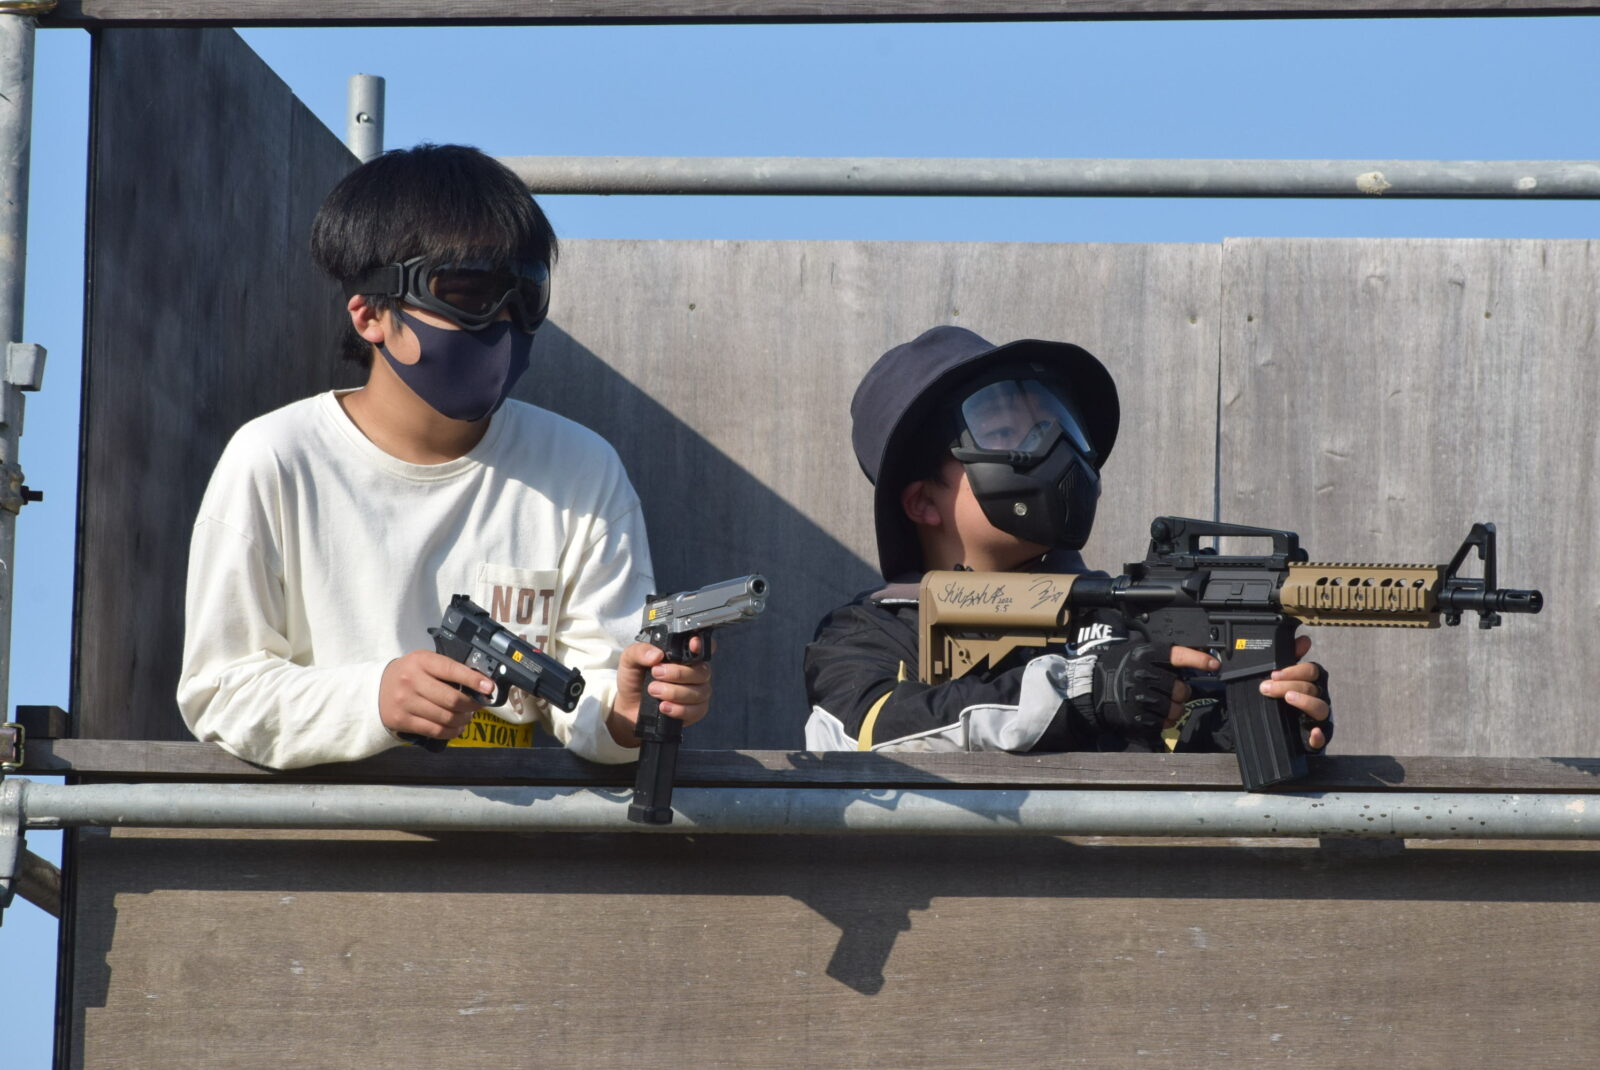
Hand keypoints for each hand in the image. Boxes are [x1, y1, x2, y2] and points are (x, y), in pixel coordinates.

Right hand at [379, 649, 492, 742]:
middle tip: (478, 705)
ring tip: (468, 716)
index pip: (451, 669)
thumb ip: (447, 669)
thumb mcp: (424, 662)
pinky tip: (457, 727)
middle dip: (472, 705)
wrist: (376, 689)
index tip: (489, 687)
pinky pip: (435, 730)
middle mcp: (411, 681)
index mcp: (421, 661)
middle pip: (452, 699)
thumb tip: (480, 683)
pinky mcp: (402, 721)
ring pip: (446, 717)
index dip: (473, 680)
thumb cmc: (409, 674)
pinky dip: (452, 731)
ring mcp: (406, 702)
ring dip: (464, 719)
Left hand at [607, 638, 713, 746]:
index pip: (702, 648)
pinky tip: (663, 706)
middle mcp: (695, 672)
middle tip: (656, 674)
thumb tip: (657, 655)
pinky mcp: (695, 712)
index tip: (692, 645)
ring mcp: (698, 692)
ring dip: (674, 692)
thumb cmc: (634, 679)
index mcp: (683, 655)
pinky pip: (696, 711)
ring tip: (653, 691)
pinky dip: (679, 709)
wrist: (628, 705)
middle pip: (701, 672)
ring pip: (699, 692)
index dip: (701, 646)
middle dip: (677, 673)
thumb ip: (640, 651)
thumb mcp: (630, 659)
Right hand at [1094, 643, 1217, 736]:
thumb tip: (1196, 659)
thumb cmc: (1117, 670)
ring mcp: (1139, 698)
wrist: (1090, 690)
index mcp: (1143, 655)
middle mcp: (1142, 675)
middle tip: (1173, 692)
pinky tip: (1153, 714)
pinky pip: (1163, 723)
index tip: (1215, 665)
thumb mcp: (1135, 653)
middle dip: (1181, 693)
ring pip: (1176, 709)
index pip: (1178, 655)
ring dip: (1174, 709)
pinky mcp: (1136, 718)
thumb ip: (1161, 657)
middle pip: (1181, 689)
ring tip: (1163, 705)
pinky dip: (1163, 721)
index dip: (1199, 660)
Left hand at [1258, 635, 1331, 748]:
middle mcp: (1317, 698)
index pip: (1311, 671)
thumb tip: (1303, 640)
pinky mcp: (1314, 738)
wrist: (1264, 725)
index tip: (1274, 674)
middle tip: (1266, 687)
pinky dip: (1319, 736)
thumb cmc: (1275, 697)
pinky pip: (1322, 738)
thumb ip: (1287, 658)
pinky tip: (1313, 733)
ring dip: (1305, 702)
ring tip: (1288, 699)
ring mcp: (1317, 718)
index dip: (1294, 670)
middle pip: (1311, 688)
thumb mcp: (1277, 677)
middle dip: (1288, 685)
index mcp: (1310, 682)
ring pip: (1321, 708)